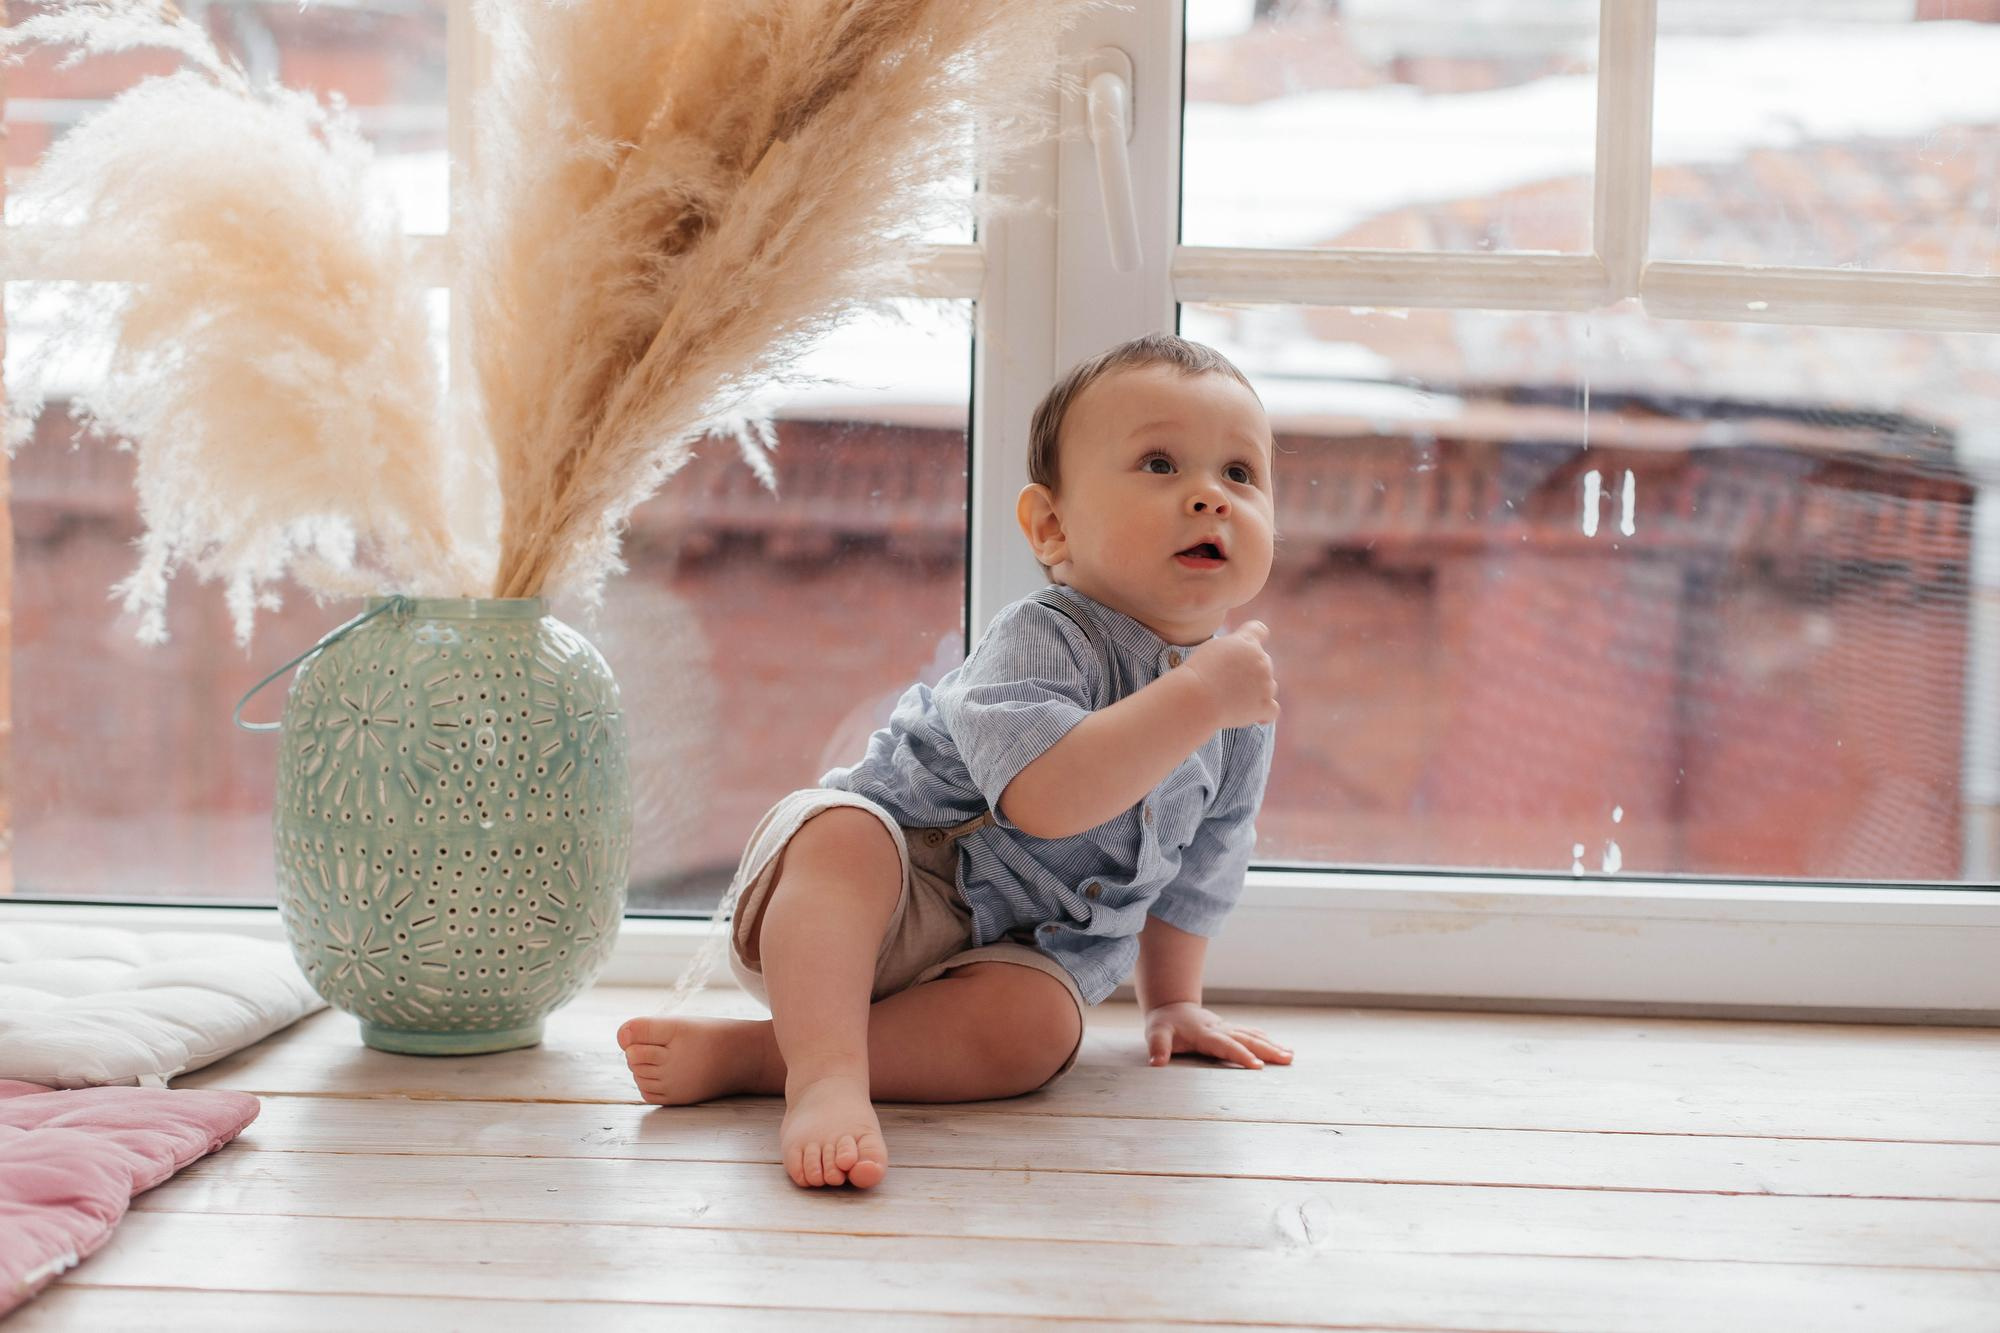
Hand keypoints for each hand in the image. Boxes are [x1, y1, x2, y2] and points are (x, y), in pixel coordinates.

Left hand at [1144, 1001, 1293, 1069]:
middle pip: (1246, 1039)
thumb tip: (1156, 1062)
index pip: (1225, 1045)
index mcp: (1204, 1033)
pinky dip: (1267, 1041)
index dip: (1240, 1055)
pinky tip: (1281, 1048)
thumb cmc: (1164, 1024)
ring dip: (1271, 1045)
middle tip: (1286, 1059)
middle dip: (1266, 1050)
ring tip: (1290, 1055)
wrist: (1172, 1007)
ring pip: (1252, 1036)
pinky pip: (1251, 1034)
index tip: (1257, 1066)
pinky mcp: (1230, 1030)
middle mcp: (1220, 1029)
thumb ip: (1157, 1047)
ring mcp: (1227, 1028)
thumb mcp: (1155, 1033)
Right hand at [1182, 621, 1277, 729]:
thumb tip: (1240, 660)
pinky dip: (1264, 713)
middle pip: (1263, 663)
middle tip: (1227, 683)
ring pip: (1269, 686)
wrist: (1197, 697)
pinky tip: (1255, 717)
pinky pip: (1272, 710)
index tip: (1244, 650)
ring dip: (1257, 692)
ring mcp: (1266, 683)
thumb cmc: (1198, 673)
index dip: (1254, 638)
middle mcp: (1261, 659)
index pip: (1259, 630)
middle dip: (1251, 672)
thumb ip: (1233, 648)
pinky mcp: (1265, 705)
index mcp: (1247, 642)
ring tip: (1234, 700)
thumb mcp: (1214, 649)